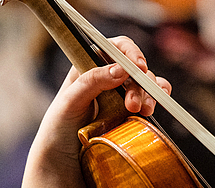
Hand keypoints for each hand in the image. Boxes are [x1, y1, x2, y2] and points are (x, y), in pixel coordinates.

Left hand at [22, 36, 170, 187]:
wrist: (61, 165)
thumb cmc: (57, 131)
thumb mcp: (69, 102)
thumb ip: (92, 81)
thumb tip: (121, 67)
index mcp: (88, 68)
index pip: (113, 48)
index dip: (129, 52)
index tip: (137, 66)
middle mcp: (105, 78)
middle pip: (133, 66)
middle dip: (139, 81)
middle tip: (133, 105)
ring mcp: (119, 95)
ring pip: (144, 82)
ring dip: (148, 93)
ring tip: (141, 112)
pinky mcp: (129, 113)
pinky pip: (150, 98)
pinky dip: (156, 99)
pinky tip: (152, 107)